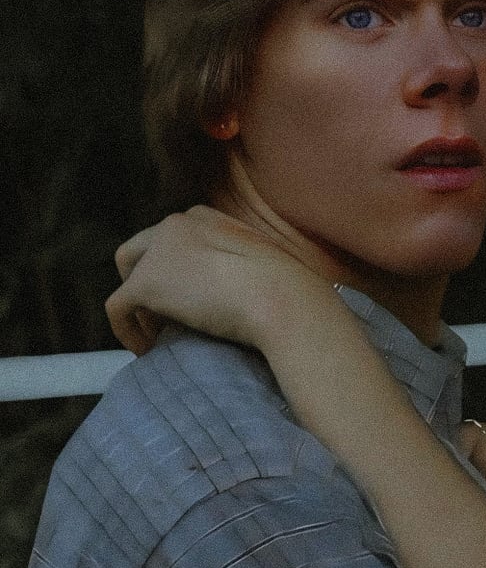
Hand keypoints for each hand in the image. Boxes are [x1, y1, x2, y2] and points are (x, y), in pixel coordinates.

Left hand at [105, 205, 328, 355]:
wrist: (277, 297)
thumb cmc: (285, 287)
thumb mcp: (258, 262)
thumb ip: (235, 266)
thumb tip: (231, 291)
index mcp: (203, 217)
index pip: (170, 238)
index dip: (170, 270)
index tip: (185, 299)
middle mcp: (175, 223)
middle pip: (139, 252)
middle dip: (145, 283)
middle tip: (163, 318)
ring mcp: (157, 251)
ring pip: (127, 278)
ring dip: (138, 306)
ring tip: (158, 336)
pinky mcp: (144, 283)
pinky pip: (117, 308)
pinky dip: (126, 331)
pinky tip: (146, 349)